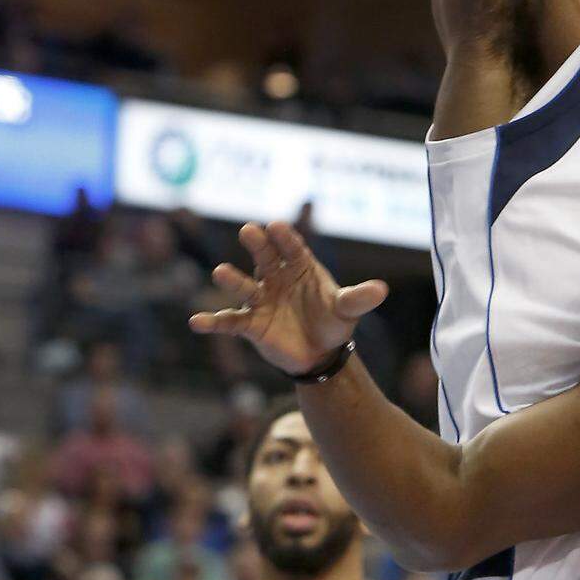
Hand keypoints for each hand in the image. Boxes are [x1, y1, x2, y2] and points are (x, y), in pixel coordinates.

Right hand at [188, 221, 386, 377]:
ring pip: (244, 286)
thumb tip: (382, 290)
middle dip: (258, 244)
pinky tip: (197, 321)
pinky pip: (230, 321)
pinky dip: (213, 321)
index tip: (278, 225)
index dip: (286, 238)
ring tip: (220, 272)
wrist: (320, 353)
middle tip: (250, 230)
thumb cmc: (333, 322)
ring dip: (232, 279)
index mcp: (300, 266)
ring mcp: (261, 299)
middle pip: (265, 257)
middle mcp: (276, 277)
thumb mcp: (348, 309)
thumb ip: (359, 298)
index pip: (293, 247)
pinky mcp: (251, 324)